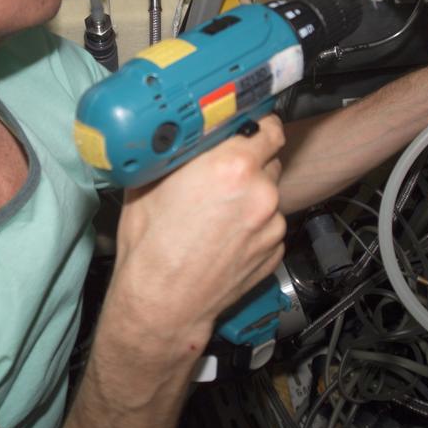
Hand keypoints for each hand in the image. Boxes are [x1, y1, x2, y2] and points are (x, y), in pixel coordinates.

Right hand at [107, 115, 286, 356]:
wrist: (162, 303)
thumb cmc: (151, 246)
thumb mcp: (151, 181)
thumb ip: (180, 150)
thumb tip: (187, 131)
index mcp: (232, 165)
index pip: (267, 126)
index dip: (256, 124)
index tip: (246, 128)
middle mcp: (260, 191)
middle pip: (269, 158)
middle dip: (249, 161)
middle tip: (221, 173)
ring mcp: (272, 223)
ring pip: (269, 194)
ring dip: (251, 195)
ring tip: (218, 212)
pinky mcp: (275, 249)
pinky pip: (269, 224)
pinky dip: (253, 225)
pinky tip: (225, 235)